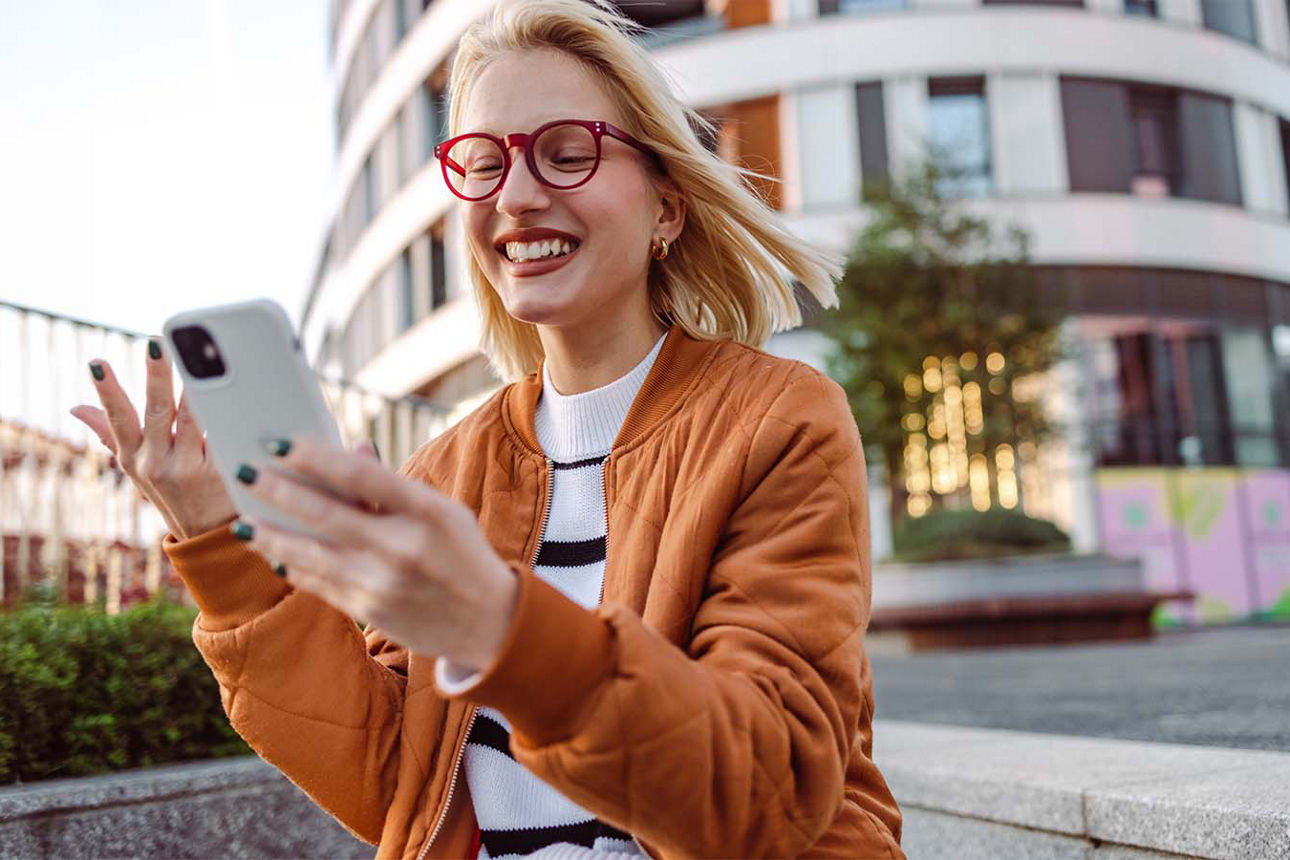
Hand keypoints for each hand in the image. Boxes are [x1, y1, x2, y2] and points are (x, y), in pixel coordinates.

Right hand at [69, 341, 237, 540]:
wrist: (207, 534)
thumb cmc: (172, 490)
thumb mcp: (135, 467)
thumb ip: (110, 434)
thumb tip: (76, 408)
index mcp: (134, 456)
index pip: (117, 418)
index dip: (106, 390)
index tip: (95, 363)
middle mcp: (157, 462)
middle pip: (157, 412)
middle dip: (156, 377)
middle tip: (156, 345)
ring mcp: (189, 468)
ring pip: (192, 419)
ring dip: (194, 388)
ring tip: (198, 359)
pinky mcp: (220, 472)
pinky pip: (222, 435)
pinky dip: (226, 413)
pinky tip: (234, 390)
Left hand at [233, 436, 519, 670]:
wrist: (488, 623)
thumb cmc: (463, 555)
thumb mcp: (442, 512)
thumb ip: (392, 486)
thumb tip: (349, 452)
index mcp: (427, 512)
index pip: (361, 477)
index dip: (316, 457)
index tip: (283, 442)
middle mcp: (402, 548)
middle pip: (326, 514)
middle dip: (279, 491)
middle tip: (245, 471)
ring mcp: (382, 583)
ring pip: (310, 554)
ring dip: (270, 535)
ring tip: (242, 519)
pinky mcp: (367, 611)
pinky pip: (317, 583)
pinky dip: (291, 565)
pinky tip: (270, 551)